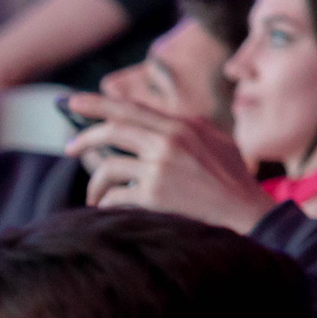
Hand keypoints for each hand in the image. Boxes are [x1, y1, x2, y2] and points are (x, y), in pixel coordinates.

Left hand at [65, 96, 274, 234]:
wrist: (249, 214)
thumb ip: (185, 130)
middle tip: (67, 148)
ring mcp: (161, 168)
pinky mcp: (155, 195)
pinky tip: (110, 210)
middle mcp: (170, 141)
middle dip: (84, 138)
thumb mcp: (216, 142)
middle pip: (112, 131)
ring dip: (95, 185)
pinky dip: (107, 204)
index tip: (70, 103)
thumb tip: (150, 125)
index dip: (97, 104)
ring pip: (108, 167)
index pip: (131, 109)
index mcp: (182, 125)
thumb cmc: (232, 181)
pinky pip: (115, 196)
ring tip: (95, 197)